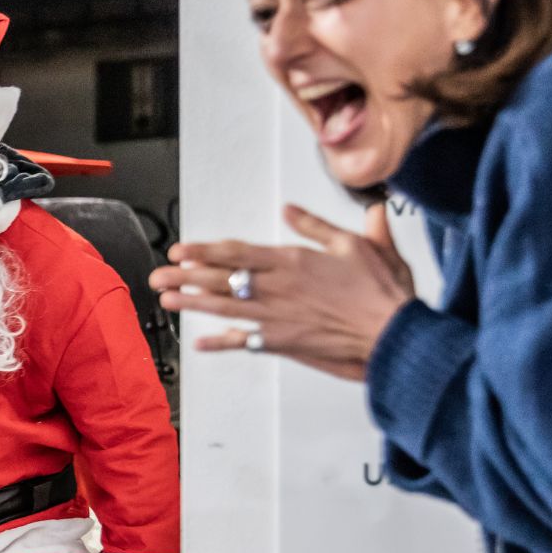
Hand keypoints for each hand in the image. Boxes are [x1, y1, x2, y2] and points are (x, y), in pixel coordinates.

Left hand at [150, 202, 415, 381]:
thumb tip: (290, 209)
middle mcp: (278, 288)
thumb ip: (317, 226)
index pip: (237, 252)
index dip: (204, 251)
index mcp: (293, 260)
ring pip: (225, 308)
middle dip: (185, 277)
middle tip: (158, 276)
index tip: (180, 250)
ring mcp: (278, 316)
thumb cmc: (381, 290)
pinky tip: (199, 343)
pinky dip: (222, 343)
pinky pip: (245, 342)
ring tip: (167, 301)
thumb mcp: (355, 243)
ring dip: (192, 304)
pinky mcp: (284, 342)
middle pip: (222, 279)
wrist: (394, 333)